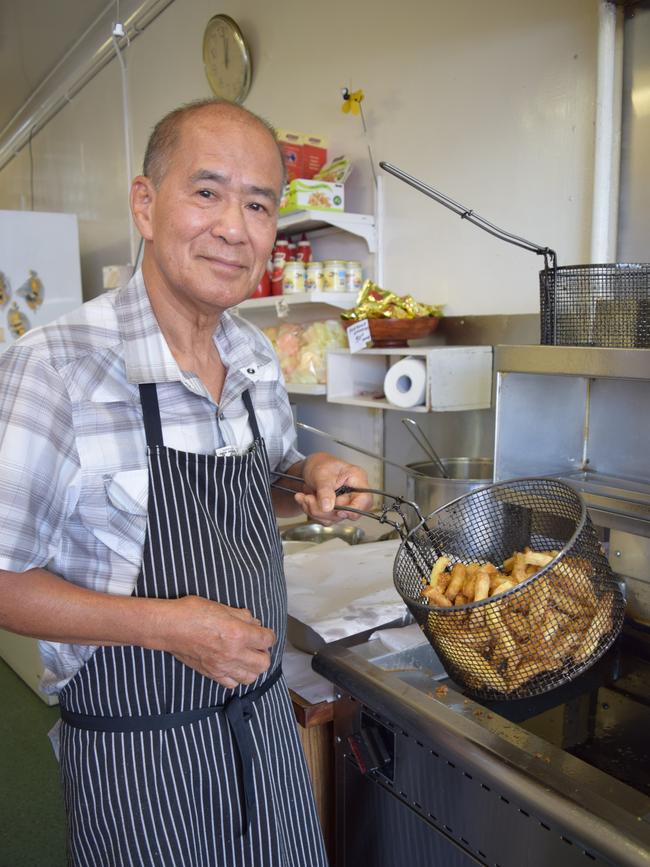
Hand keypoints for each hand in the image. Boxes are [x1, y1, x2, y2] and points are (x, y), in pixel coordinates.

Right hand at [160, 596, 275, 688]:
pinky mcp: (211, 673)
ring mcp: (222, 666)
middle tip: (257, 645)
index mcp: (238, 633)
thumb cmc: (192, 612)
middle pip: (264, 663)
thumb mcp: (221, 607)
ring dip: (253, 667)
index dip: (268, 635)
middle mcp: (233, 653)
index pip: (267, 640)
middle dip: (264, 653)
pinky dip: (236, 676)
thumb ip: (242, 616)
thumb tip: (254, 622)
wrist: (169, 627)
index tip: (264, 632)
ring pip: (250, 677)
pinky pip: (232, 684)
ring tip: (247, 657)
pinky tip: (232, 665)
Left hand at [294, 452, 372, 523]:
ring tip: (305, 497)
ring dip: (315, 510)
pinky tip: (306, 500)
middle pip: (347, 512)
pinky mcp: (335, 511)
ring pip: (334, 518)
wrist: (309, 469)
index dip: (355, 509)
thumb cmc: (320, 464)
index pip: (365, 499)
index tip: (340, 512)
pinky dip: (312, 512)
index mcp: (357, 479)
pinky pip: (326, 519)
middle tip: (309, 498)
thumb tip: (328, 507)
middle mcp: (354, 493)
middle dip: (324, 509)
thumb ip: (325, 491)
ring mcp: (345, 504)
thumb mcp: (321, 474)